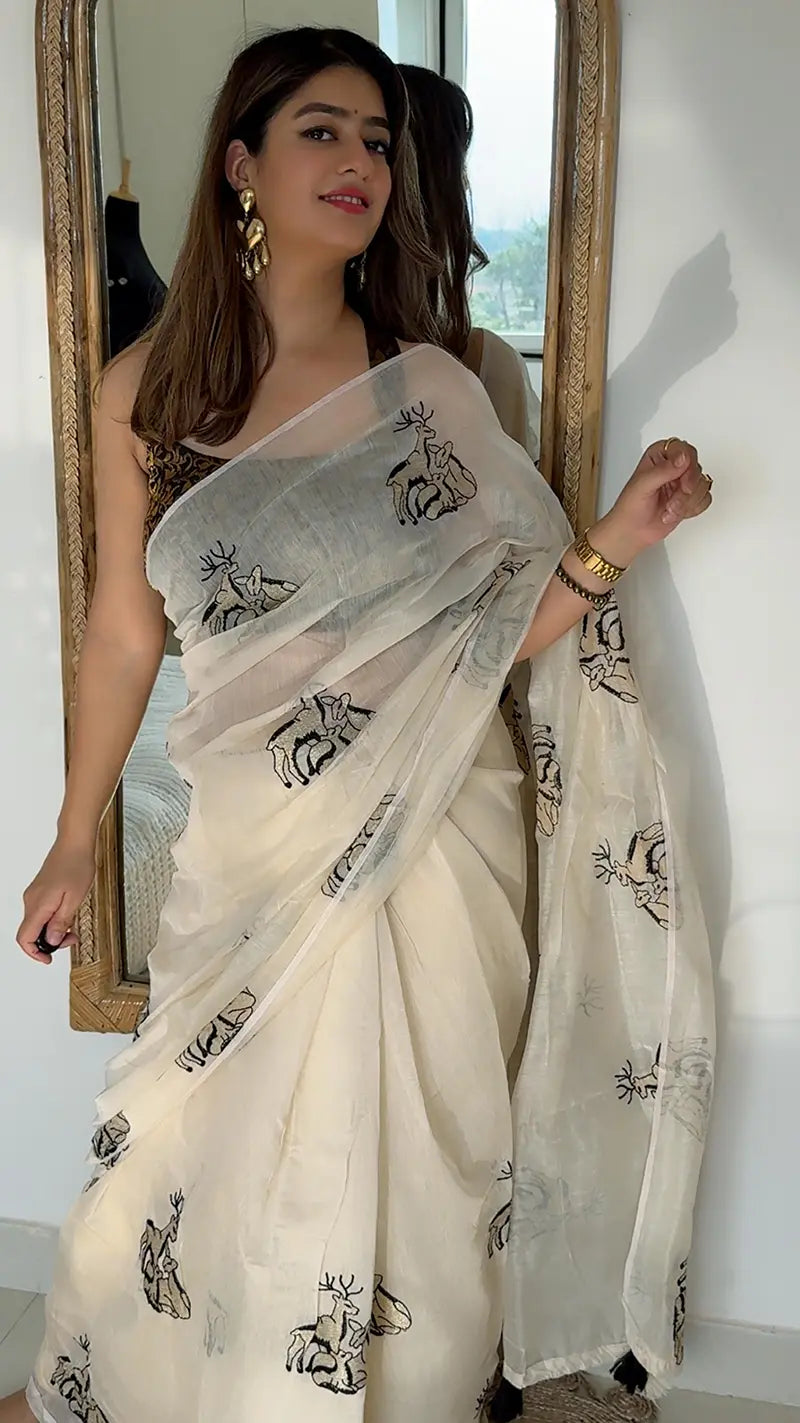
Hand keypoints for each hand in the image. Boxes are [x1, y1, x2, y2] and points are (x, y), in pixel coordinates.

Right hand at [17, 839, 95, 963]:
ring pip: (37, 923)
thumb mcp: (75, 899)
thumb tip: (53, 941)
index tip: (49, 959)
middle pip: (31, 933)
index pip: (25, 938)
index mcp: (38, 905)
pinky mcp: (40, 892)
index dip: (35, 953)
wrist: (74, 843)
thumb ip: (61, 922)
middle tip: (72, 938)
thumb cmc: (77, 865)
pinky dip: (53, 920)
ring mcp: (34, 896)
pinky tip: (68, 913)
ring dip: (54, 931)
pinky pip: (41, 913)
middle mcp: (31, 901)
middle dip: (50, 942)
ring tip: (73, 926)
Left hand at [593, 438, 712, 566]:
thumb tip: (683, 458)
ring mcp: (683, 482)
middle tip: (673, 500)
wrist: (633, 532)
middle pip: (696, 467)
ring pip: (702, 484)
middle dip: (686, 488)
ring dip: (686, 502)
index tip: (680, 479)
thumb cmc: (630, 507)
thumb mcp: (643, 485)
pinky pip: (705, 498)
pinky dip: (691, 509)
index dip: (686, 464)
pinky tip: (675, 513)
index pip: (683, 450)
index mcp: (659, 455)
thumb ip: (663, 470)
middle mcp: (673, 466)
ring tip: (669, 509)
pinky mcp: (690, 497)